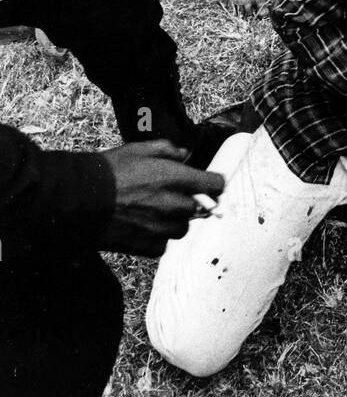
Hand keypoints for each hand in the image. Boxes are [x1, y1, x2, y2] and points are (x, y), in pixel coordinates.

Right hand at [100, 140, 225, 256]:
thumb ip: (168, 150)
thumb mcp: (139, 149)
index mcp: (176, 179)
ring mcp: (163, 229)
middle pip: (200, 209)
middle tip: (169, 196)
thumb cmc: (108, 172)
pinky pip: (163, 245)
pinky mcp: (148, 247)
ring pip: (182, 228)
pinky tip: (140, 226)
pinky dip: (156, 237)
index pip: (216, 185)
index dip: (214, 183)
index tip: (210, 184)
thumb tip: (184, 154)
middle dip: (189, 202)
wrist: (79, 201)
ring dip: (174, 221)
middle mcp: (174, 205)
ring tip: (151, 212)